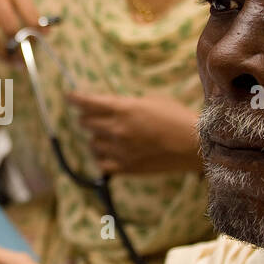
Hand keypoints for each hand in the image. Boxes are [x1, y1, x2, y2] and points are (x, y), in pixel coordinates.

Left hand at [66, 90, 200, 175]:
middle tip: (93, 117)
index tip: (69, 96)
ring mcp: (119, 150)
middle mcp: (117, 129)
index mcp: (123, 109)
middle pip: (86, 123)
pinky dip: (103, 157)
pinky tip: (110, 153)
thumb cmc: (178, 118)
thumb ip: (129, 104)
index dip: (75, 98)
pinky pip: (102, 163)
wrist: (195, 146)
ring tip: (108, 136)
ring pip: (92, 143)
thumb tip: (114, 107)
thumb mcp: (153, 100)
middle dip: (87, 118)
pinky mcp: (126, 167)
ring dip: (97, 138)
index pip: (88, 103)